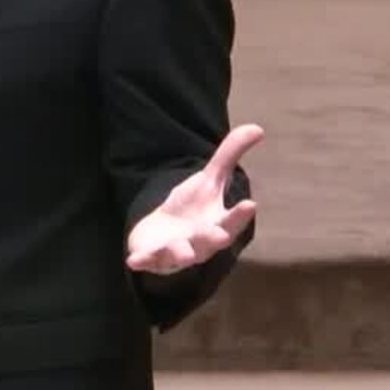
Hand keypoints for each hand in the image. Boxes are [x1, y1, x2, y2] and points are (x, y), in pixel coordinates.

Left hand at [124, 124, 261, 274]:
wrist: (164, 233)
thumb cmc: (193, 208)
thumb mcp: (210, 179)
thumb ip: (229, 156)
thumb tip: (257, 127)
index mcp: (217, 223)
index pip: (232, 220)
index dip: (240, 214)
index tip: (250, 204)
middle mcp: (201, 242)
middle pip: (210, 241)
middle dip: (214, 239)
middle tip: (220, 235)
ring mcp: (177, 252)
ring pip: (181, 254)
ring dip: (182, 253)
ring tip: (184, 252)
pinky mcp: (153, 257)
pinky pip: (148, 261)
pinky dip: (142, 261)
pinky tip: (133, 260)